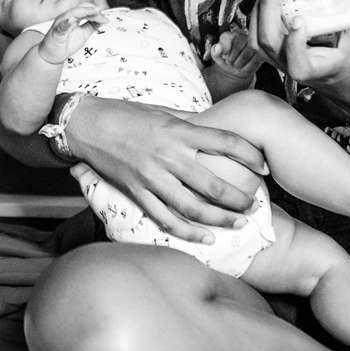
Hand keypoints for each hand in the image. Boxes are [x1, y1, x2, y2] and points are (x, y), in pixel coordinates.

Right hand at [36, 4, 103, 61]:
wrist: (53, 55)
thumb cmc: (66, 43)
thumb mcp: (83, 33)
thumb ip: (91, 26)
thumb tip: (102, 20)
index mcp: (73, 16)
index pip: (86, 9)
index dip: (96, 13)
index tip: (106, 20)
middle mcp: (67, 17)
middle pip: (81, 8)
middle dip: (93, 11)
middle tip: (103, 17)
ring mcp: (61, 23)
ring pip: (73, 13)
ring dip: (84, 12)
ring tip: (95, 12)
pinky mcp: (56, 32)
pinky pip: (61, 26)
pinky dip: (66, 22)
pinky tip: (72, 20)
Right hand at [64, 97, 266, 244]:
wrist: (86, 125)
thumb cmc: (125, 114)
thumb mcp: (162, 112)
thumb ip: (190, 124)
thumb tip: (217, 130)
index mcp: (177, 131)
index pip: (224, 142)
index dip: (249, 155)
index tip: (264, 166)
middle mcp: (167, 155)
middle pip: (212, 184)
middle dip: (238, 198)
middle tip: (254, 205)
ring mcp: (150, 176)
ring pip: (191, 207)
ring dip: (218, 219)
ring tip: (237, 223)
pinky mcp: (135, 192)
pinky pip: (164, 218)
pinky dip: (186, 232)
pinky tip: (204, 238)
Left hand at [205, 25, 262, 76]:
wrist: (237, 71)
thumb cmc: (228, 61)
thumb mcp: (218, 58)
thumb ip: (215, 52)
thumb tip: (218, 47)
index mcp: (231, 35)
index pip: (226, 37)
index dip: (225, 49)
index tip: (224, 56)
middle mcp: (244, 37)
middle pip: (237, 46)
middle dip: (232, 59)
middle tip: (231, 62)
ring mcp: (255, 44)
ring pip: (246, 54)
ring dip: (239, 64)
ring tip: (238, 64)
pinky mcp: (262, 53)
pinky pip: (254, 61)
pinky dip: (247, 68)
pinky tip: (245, 67)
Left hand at [252, 0, 349, 102]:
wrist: (348, 84)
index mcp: (318, 68)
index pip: (298, 64)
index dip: (294, 44)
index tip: (300, 20)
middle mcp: (293, 67)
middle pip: (268, 43)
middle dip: (267, 6)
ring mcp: (280, 62)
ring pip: (257, 40)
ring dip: (260, 8)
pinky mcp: (275, 55)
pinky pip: (257, 36)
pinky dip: (258, 14)